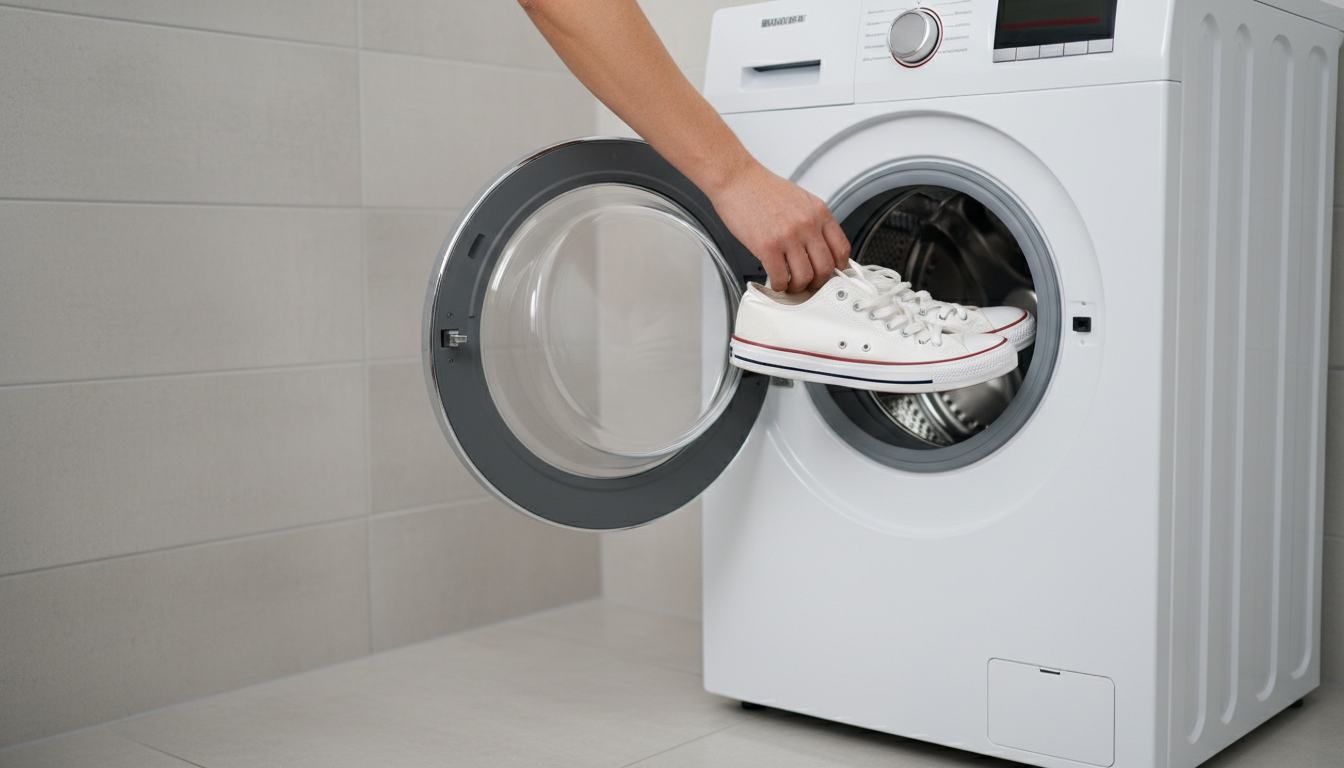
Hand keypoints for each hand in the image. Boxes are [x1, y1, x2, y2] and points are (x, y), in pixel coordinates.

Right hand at [707, 161, 850, 292]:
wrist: (737, 179)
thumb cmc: (762, 189)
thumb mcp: (800, 199)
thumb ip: (813, 221)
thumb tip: (818, 247)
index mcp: (819, 212)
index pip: (841, 249)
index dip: (838, 268)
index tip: (830, 273)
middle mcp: (807, 224)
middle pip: (825, 268)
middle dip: (817, 282)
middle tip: (808, 284)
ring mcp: (788, 236)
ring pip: (805, 277)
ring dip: (798, 287)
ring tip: (790, 285)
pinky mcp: (767, 246)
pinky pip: (781, 277)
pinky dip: (779, 285)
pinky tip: (775, 281)